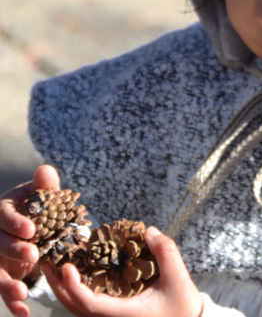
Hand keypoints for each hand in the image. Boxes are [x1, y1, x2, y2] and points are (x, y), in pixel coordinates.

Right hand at [0, 165, 60, 316]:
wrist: (34, 227)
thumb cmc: (39, 206)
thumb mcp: (43, 196)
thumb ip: (45, 186)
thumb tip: (45, 170)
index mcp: (3, 211)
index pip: (2, 215)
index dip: (14, 223)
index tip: (32, 230)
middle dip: (12, 250)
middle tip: (33, 254)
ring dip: (5, 284)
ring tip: (22, 292)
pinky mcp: (2, 275)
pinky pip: (3, 289)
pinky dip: (12, 303)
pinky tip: (23, 313)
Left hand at [44, 227, 203, 316]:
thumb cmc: (182, 307)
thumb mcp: (177, 278)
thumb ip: (165, 252)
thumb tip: (149, 231)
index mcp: (122, 315)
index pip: (89, 304)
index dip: (74, 286)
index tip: (67, 267)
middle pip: (73, 307)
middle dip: (58, 285)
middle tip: (50, 258)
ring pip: (77, 308)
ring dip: (64, 287)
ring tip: (57, 262)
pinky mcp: (113, 316)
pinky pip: (87, 305)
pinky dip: (76, 290)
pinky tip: (77, 272)